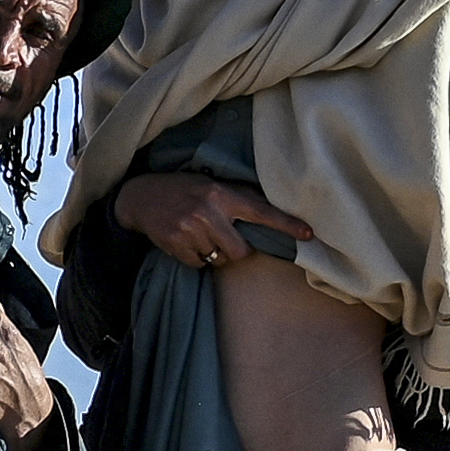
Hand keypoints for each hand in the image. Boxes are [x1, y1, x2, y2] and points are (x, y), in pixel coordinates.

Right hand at [113, 170, 313, 272]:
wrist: (140, 196)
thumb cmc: (183, 190)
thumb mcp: (211, 186)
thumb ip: (237, 199)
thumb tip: (270, 213)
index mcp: (222, 194)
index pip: (261, 212)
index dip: (286, 225)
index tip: (308, 235)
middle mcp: (208, 211)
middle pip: (240, 250)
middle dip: (236, 251)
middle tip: (223, 240)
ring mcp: (190, 229)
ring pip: (219, 259)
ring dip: (213, 253)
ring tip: (199, 236)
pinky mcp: (175, 244)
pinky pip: (198, 264)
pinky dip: (195, 258)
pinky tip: (186, 242)